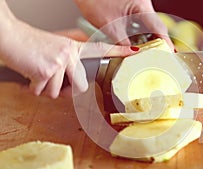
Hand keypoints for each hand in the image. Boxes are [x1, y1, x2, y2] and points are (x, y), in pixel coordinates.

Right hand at [0, 19, 138, 98]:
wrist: (10, 37)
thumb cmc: (31, 46)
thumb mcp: (57, 50)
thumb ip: (69, 65)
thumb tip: (76, 86)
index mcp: (75, 48)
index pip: (101, 49)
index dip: (118, 51)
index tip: (134, 52)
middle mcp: (71, 54)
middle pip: (80, 86)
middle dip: (66, 89)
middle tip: (52, 77)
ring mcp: (60, 62)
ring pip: (59, 92)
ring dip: (46, 87)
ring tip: (39, 72)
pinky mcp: (47, 70)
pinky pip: (43, 92)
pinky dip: (34, 88)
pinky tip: (31, 73)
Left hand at [74, 0, 173, 49]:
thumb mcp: (109, 26)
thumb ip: (122, 43)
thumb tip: (132, 54)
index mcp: (141, 4)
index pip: (158, 27)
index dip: (165, 42)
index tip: (170, 54)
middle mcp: (143, 2)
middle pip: (157, 26)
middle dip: (159, 42)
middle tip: (161, 57)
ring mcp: (139, 3)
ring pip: (150, 24)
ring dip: (151, 38)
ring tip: (151, 52)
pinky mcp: (133, 5)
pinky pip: (143, 21)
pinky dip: (143, 32)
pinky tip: (141, 42)